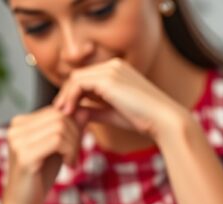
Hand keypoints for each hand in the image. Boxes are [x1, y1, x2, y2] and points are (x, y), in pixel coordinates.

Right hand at [4, 106, 89, 203]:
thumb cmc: (39, 176)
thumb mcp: (57, 148)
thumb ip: (69, 128)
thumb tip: (84, 108)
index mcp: (19, 124)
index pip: (56, 110)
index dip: (73, 125)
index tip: (74, 146)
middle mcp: (15, 129)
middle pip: (60, 116)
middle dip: (76, 134)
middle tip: (75, 154)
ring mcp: (18, 141)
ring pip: (61, 127)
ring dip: (74, 145)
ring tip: (71, 160)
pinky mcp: (25, 156)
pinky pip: (57, 141)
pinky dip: (70, 152)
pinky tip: (69, 165)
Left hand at [52, 58, 187, 140]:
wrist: (163, 120)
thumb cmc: (142, 120)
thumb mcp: (112, 113)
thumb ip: (94, 110)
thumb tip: (76, 113)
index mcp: (117, 71)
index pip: (86, 78)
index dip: (73, 93)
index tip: (66, 111)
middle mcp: (114, 65)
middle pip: (78, 75)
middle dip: (66, 94)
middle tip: (59, 112)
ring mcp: (111, 69)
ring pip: (76, 78)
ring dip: (66, 96)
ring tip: (63, 114)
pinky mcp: (108, 79)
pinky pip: (78, 83)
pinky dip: (70, 97)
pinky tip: (69, 112)